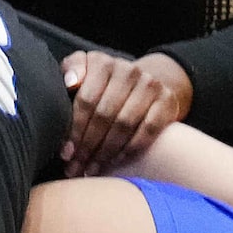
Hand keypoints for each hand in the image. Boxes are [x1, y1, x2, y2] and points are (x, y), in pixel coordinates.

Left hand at [61, 49, 191, 175]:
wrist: (149, 80)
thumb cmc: (106, 82)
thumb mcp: (85, 69)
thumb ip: (72, 69)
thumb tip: (71, 82)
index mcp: (102, 63)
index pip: (86, 100)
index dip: (75, 129)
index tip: (65, 152)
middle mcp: (128, 71)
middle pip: (104, 115)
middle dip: (87, 146)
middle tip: (76, 166)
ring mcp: (150, 86)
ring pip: (124, 125)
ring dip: (106, 152)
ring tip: (92, 169)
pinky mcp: (167, 102)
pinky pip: (147, 130)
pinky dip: (130, 149)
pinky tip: (115, 161)